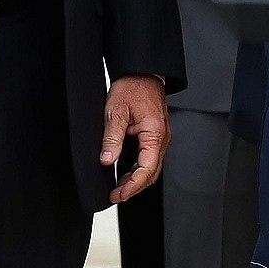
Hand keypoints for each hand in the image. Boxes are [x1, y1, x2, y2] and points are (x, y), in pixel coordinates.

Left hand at [103, 74, 169, 202]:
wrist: (142, 72)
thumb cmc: (132, 87)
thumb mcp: (115, 112)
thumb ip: (112, 138)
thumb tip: (106, 161)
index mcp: (155, 132)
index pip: (147, 168)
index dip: (132, 185)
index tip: (118, 194)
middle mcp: (162, 137)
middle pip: (152, 172)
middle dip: (134, 187)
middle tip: (115, 196)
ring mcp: (161, 136)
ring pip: (152, 167)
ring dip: (136, 179)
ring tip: (118, 188)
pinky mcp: (156, 135)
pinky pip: (150, 158)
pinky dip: (139, 169)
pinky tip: (125, 173)